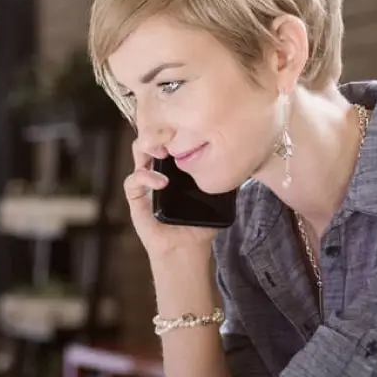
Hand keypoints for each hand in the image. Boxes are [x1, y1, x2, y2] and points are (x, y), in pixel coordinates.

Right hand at [124, 136, 222, 260]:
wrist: (186, 248)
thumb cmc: (200, 225)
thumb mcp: (218, 197)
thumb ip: (225, 179)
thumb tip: (244, 160)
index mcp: (177, 165)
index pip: (172, 137)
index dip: (177, 128)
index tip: (188, 127)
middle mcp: (160, 168)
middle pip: (153, 137)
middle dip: (159, 131)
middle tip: (171, 135)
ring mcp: (146, 181)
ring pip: (138, 152)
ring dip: (148, 147)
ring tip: (162, 154)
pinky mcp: (136, 196)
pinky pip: (132, 180)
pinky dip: (144, 177)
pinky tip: (161, 183)